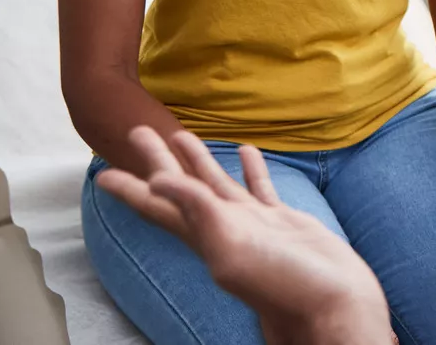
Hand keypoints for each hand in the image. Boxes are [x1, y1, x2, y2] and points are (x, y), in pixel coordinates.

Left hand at [96, 126, 392, 344]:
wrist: (334, 304)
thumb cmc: (287, 286)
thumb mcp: (234, 249)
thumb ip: (199, 212)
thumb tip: (158, 182)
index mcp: (206, 235)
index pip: (159, 206)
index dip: (129, 189)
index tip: (101, 172)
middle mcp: (224, 229)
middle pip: (183, 187)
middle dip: (159, 160)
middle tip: (140, 131)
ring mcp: (254, 225)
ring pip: (218, 184)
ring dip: (199, 160)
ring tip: (183, 133)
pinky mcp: (282, 223)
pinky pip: (260, 189)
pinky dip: (251, 169)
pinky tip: (248, 151)